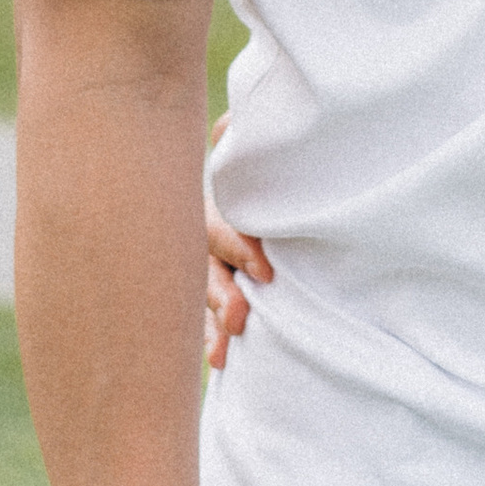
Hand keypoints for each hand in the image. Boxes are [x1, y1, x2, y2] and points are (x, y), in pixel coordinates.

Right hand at [204, 115, 272, 371]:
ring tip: (226, 348)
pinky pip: (206, 312)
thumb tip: (228, 129)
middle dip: (219, 293)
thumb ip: (242, 136)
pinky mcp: (219, 282)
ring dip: (213, 320)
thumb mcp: (260, 140)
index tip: (267, 271)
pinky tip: (219, 356)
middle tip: (240, 318)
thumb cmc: (273, 154)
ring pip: (202, 292)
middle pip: (204, 265)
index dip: (237, 247)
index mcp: (218, 197)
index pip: (218, 225)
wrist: (282, 167)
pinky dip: (211, 334)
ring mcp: (209, 259)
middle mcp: (207, 228)